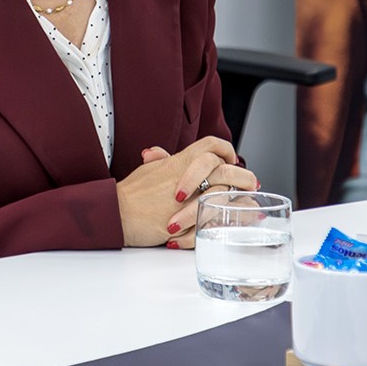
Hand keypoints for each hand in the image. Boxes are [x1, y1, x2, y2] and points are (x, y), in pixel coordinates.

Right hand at [118, 137, 254, 247]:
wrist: (115, 213)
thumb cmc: (128, 195)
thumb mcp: (145, 171)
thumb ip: (159, 162)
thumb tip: (158, 154)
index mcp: (178, 161)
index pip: (210, 145)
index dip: (226, 151)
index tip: (232, 161)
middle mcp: (186, 176)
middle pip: (225, 169)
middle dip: (244, 177)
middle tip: (251, 183)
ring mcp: (187, 198)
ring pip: (225, 193)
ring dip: (242, 198)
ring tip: (251, 203)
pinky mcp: (186, 219)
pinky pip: (215, 217)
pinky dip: (231, 218)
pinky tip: (241, 220)